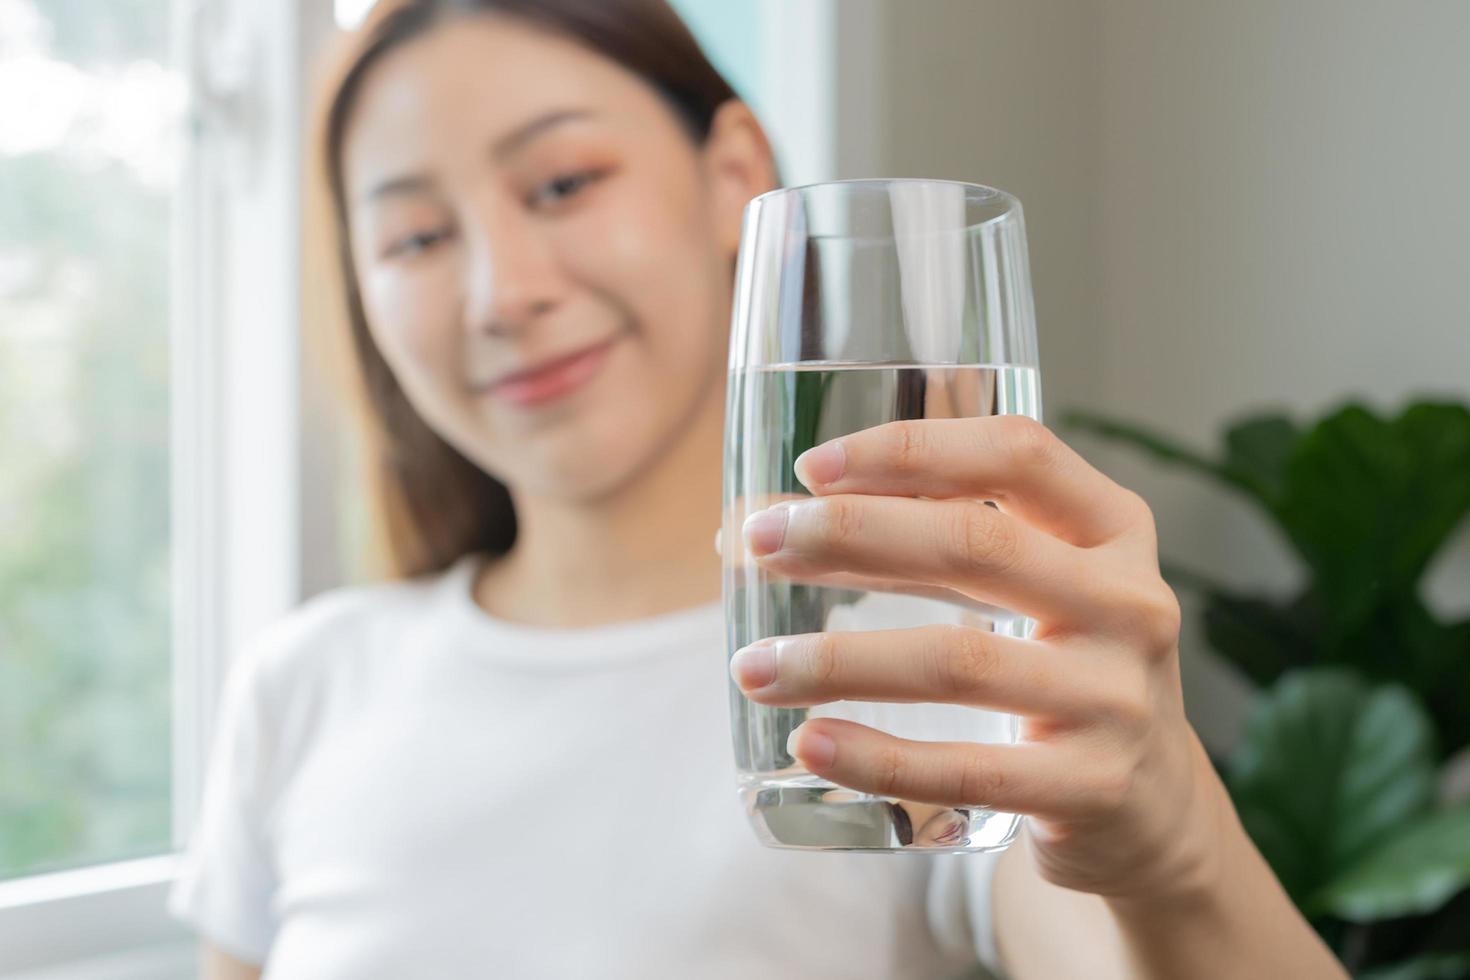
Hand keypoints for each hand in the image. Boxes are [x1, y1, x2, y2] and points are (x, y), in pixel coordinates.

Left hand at [728, 416, 1225, 901]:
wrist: (1153, 806)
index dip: (910, 450)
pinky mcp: (1093, 786)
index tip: (812, 466)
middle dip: (851, 533)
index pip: (1017, 455)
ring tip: (754, 666)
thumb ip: (934, 540)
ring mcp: (1117, 698)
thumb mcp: (1037, 585)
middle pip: (977, 544)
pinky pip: (968, 769)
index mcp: (1114, 529)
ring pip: (958, 660)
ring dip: (837, 659)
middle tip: (759, 540)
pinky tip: (809, 742)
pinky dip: (877, 757)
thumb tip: (761, 524)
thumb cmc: (1061, 668)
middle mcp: (1129, 602)